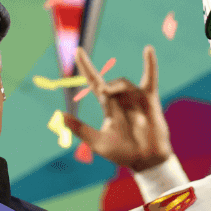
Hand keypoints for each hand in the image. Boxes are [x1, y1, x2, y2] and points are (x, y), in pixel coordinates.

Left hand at [61, 46, 172, 171]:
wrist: (146, 160)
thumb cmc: (122, 153)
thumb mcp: (97, 142)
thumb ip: (80, 129)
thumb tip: (59, 115)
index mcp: (108, 106)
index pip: (94, 81)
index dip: (85, 66)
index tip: (77, 50)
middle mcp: (121, 98)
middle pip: (107, 84)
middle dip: (101, 86)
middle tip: (102, 92)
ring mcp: (135, 97)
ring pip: (122, 82)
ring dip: (115, 86)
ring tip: (109, 94)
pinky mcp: (148, 98)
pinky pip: (150, 77)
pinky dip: (150, 64)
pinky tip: (148, 49)